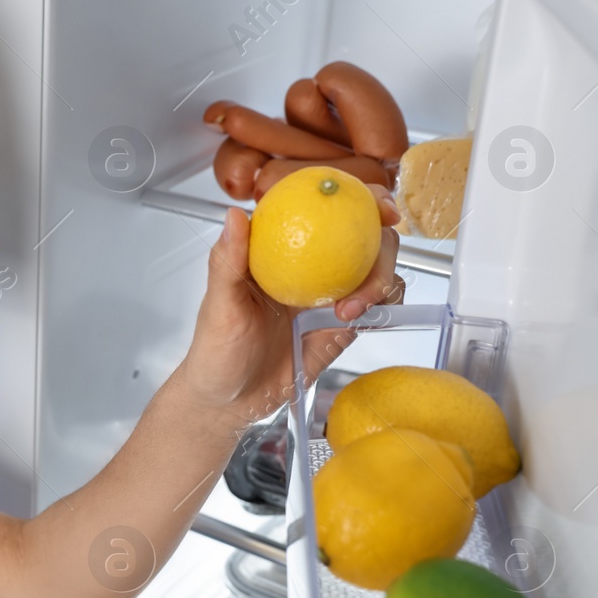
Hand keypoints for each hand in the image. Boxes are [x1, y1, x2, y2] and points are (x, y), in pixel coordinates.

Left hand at [177, 185, 402, 426]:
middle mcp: (312, 266)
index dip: (357, 197)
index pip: (324, 210)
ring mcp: (332, 294)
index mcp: (282, 249)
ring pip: (378, 271)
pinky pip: (377, 308)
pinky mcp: (345, 326)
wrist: (230, 400)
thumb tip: (234, 215)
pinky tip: (360, 318)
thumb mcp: (218, 305)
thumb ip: (227, 261)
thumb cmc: (216, 350)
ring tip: (351, 309)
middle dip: (382, 240)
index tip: (374, 204)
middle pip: (366, 236)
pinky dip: (382, 307)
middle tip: (377, 260)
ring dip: (380, 280)